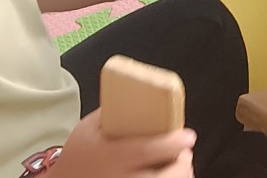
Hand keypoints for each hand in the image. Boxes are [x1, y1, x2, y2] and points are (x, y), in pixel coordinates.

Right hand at [61, 108, 195, 177]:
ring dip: (180, 175)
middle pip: (167, 176)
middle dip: (183, 164)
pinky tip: (168, 176)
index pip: (149, 150)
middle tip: (183, 153)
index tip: (188, 136)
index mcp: (113, 156)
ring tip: (179, 165)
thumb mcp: (87, 128)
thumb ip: (110, 112)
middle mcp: (122, 177)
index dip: (174, 143)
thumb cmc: (78, 154)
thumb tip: (138, 96)